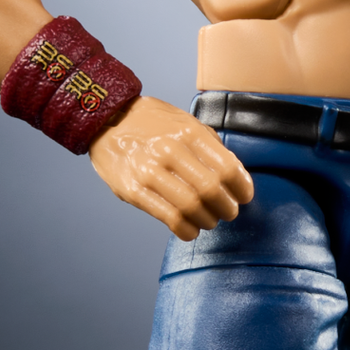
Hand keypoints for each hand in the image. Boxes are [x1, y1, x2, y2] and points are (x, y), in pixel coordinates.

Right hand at [89, 96, 253, 239]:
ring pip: (191, 207)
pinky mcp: (133, 190)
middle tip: (228, 212)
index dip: (241, 187)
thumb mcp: (185, 122)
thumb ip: (209, 146)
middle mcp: (170, 151)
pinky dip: (186, 229)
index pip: (227, 168)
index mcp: (188, 133)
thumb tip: (235, 175)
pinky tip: (190, 229)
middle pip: (211, 190)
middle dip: (226, 207)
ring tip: (209, 220)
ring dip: (207, 220)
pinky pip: (168, 217)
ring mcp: (149, 171)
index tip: (243, 196)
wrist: (106, 120)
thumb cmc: (151, 124)